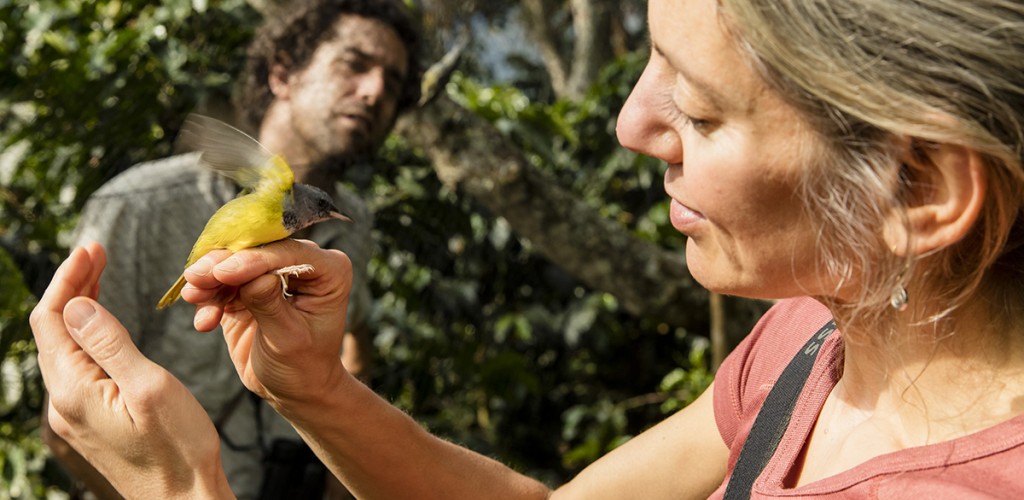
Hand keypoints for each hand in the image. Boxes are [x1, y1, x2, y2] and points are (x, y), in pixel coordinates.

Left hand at [30, 243, 230, 497]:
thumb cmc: (177, 448)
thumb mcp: (149, 386)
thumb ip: (109, 343)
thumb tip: (75, 304)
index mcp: (74, 389)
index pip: (53, 319)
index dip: (68, 278)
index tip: (92, 248)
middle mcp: (65, 402)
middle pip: (54, 330)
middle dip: (73, 286)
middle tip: (97, 252)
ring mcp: (75, 413)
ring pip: (66, 348)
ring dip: (80, 308)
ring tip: (99, 276)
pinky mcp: (91, 420)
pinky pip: (79, 367)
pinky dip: (89, 335)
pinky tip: (104, 324)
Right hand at [180, 239, 351, 410]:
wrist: (294, 390)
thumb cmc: (303, 367)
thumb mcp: (289, 340)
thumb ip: (270, 306)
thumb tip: (254, 277)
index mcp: (329, 270)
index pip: (287, 253)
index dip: (253, 259)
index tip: (223, 272)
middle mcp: (303, 264)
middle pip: (256, 251)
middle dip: (222, 265)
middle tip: (196, 279)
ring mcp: (272, 273)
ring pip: (232, 263)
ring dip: (209, 280)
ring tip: (194, 298)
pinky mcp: (246, 289)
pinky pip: (221, 284)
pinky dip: (208, 298)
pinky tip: (205, 322)